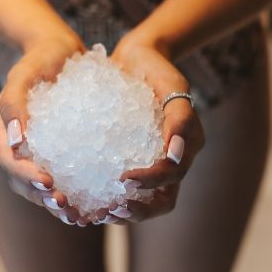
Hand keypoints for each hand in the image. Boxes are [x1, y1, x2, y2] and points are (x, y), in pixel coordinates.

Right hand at [0, 35, 90, 225]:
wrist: (60, 52)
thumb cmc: (41, 57)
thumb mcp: (25, 72)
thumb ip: (14, 102)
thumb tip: (14, 141)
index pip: (8, 161)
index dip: (25, 176)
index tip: (49, 184)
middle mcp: (13, 145)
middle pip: (22, 182)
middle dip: (43, 199)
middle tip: (67, 208)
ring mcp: (34, 151)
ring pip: (39, 186)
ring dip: (57, 204)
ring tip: (80, 216)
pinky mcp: (55, 151)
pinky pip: (60, 176)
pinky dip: (73, 192)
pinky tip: (93, 204)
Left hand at [103, 35, 204, 222]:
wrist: (137, 58)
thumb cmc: (156, 68)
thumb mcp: (172, 86)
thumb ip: (179, 119)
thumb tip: (175, 156)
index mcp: (187, 148)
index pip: (172, 179)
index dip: (151, 184)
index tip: (124, 179)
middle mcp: (171, 160)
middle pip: (161, 201)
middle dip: (138, 212)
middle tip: (111, 211)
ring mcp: (150, 161)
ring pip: (142, 200)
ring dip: (123, 212)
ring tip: (99, 214)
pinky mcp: (130, 158)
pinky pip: (122, 184)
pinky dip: (108, 195)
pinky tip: (85, 197)